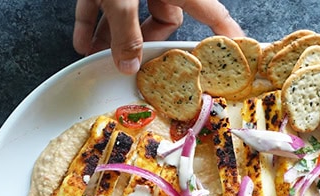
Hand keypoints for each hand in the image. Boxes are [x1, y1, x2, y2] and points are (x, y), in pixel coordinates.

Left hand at [73, 0, 243, 74]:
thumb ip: (125, 32)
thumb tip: (129, 66)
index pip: (213, 14)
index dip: (226, 34)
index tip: (237, 50)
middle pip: (163, 21)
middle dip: (144, 43)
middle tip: (133, 64)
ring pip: (131, 16)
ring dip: (113, 37)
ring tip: (99, 55)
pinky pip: (104, 5)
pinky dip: (92, 21)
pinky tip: (82, 40)